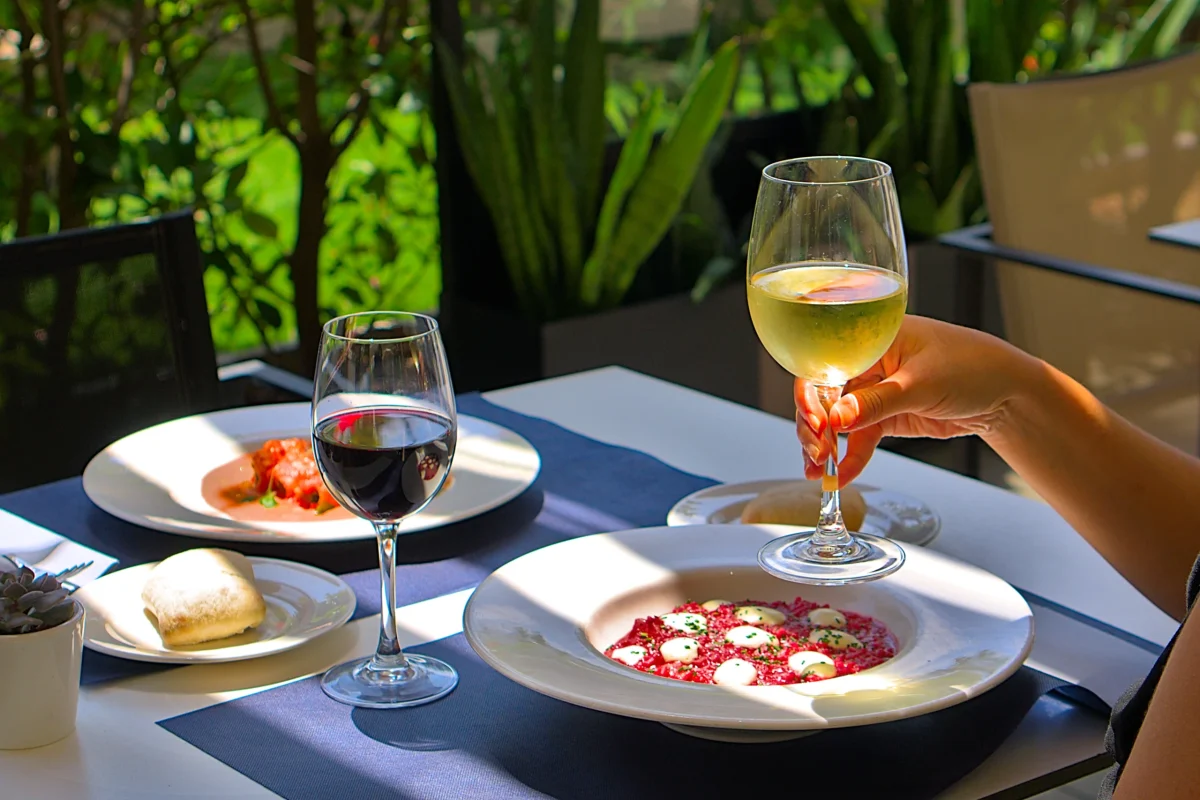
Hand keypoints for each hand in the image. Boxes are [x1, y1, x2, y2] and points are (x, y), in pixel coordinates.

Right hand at [795, 316, 1039, 484]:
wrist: (1008, 394)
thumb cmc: (973, 367)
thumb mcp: (922, 383)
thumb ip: (876, 402)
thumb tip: (836, 419)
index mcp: (870, 338)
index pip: (824, 364)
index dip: (811, 395)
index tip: (816, 423)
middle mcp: (866, 362)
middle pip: (823, 395)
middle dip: (814, 427)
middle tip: (817, 454)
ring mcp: (874, 391)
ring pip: (836, 421)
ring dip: (825, 448)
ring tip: (818, 472)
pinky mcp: (885, 416)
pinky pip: (859, 438)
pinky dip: (849, 457)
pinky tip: (840, 476)